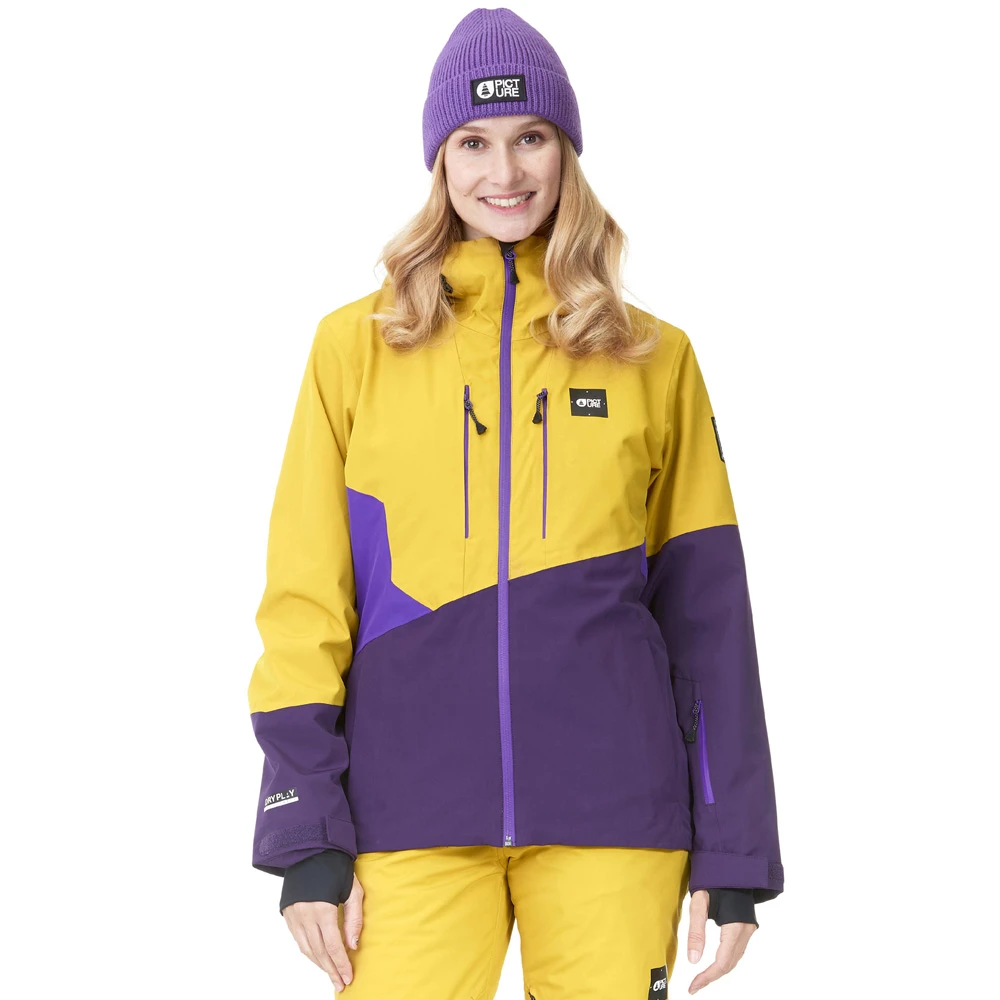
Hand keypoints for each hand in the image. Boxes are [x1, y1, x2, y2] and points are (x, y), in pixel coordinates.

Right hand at [282, 872, 364, 991]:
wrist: (310, 849)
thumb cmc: (335, 867)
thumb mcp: (352, 889)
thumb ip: (353, 918)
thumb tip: (353, 945)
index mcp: (322, 908)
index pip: (332, 945)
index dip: (341, 964)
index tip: (348, 977)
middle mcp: (305, 915)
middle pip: (319, 952)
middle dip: (331, 970)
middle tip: (341, 984)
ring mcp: (294, 915)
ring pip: (306, 949)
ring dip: (319, 964)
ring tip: (331, 974)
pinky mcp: (288, 914)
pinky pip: (299, 940)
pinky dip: (309, 952)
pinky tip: (318, 958)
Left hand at [686, 889, 755, 993]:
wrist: (733, 865)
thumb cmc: (714, 879)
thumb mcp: (699, 902)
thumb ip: (696, 931)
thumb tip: (692, 960)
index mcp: (735, 927)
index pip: (722, 962)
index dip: (708, 977)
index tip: (693, 986)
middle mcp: (746, 931)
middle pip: (730, 963)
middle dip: (712, 976)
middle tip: (694, 985)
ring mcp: (749, 929)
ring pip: (735, 959)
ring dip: (719, 970)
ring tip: (701, 978)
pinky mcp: (746, 927)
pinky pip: (737, 951)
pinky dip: (725, 960)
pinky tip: (713, 963)